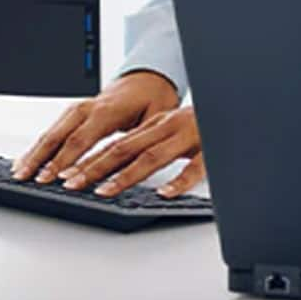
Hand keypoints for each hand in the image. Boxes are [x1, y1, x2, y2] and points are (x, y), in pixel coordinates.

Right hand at [11, 70, 180, 188]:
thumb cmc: (152, 99)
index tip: (55, 178)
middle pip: (58, 136)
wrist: (146, 79)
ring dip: (33, 153)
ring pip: (50, 132)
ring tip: (19, 173)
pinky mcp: (73, 114)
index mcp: (107, 110)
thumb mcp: (155, 119)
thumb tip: (133, 166)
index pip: (81, 139)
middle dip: (41, 159)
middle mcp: (88, 108)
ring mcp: (78, 110)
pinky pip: (52, 130)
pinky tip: (26, 160)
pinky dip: (38, 146)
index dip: (66, 161)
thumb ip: (142, 142)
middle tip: (28, 179)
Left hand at [60, 105, 205, 198]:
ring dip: (125, 175)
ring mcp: (188, 137)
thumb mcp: (171, 130)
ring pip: (152, 156)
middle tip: (72, 184)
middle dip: (95, 167)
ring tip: (104, 191)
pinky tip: (165, 192)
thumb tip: (115, 166)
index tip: (66, 174)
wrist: (235, 107)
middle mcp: (166, 127)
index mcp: (155, 124)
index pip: (115, 143)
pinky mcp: (211, 149)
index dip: (89, 159)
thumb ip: (147, 145)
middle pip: (125, 148)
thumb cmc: (202, 123)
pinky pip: (195, 166)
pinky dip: (179, 180)